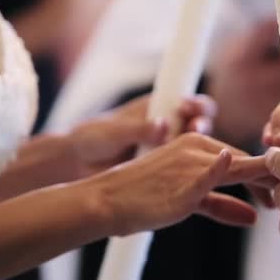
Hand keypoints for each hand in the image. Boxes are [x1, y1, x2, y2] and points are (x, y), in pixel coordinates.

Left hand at [68, 94, 215, 178]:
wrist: (77, 164)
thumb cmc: (93, 138)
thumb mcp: (112, 131)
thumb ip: (138, 129)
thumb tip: (163, 126)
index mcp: (158, 108)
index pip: (187, 102)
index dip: (195, 104)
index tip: (187, 108)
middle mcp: (169, 127)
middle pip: (199, 122)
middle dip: (201, 123)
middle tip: (196, 127)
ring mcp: (169, 150)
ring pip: (198, 148)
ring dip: (201, 148)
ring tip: (193, 152)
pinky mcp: (166, 171)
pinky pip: (186, 171)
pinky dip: (192, 171)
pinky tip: (190, 176)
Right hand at [89, 133, 271, 234]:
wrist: (109, 201)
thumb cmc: (147, 198)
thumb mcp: (190, 200)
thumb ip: (223, 206)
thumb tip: (254, 218)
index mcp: (198, 144)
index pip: (243, 158)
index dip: (266, 176)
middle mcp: (198, 148)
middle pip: (247, 162)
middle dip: (272, 181)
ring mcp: (190, 163)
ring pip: (239, 168)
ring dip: (264, 184)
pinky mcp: (181, 183)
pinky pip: (207, 174)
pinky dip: (222, 169)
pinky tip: (232, 162)